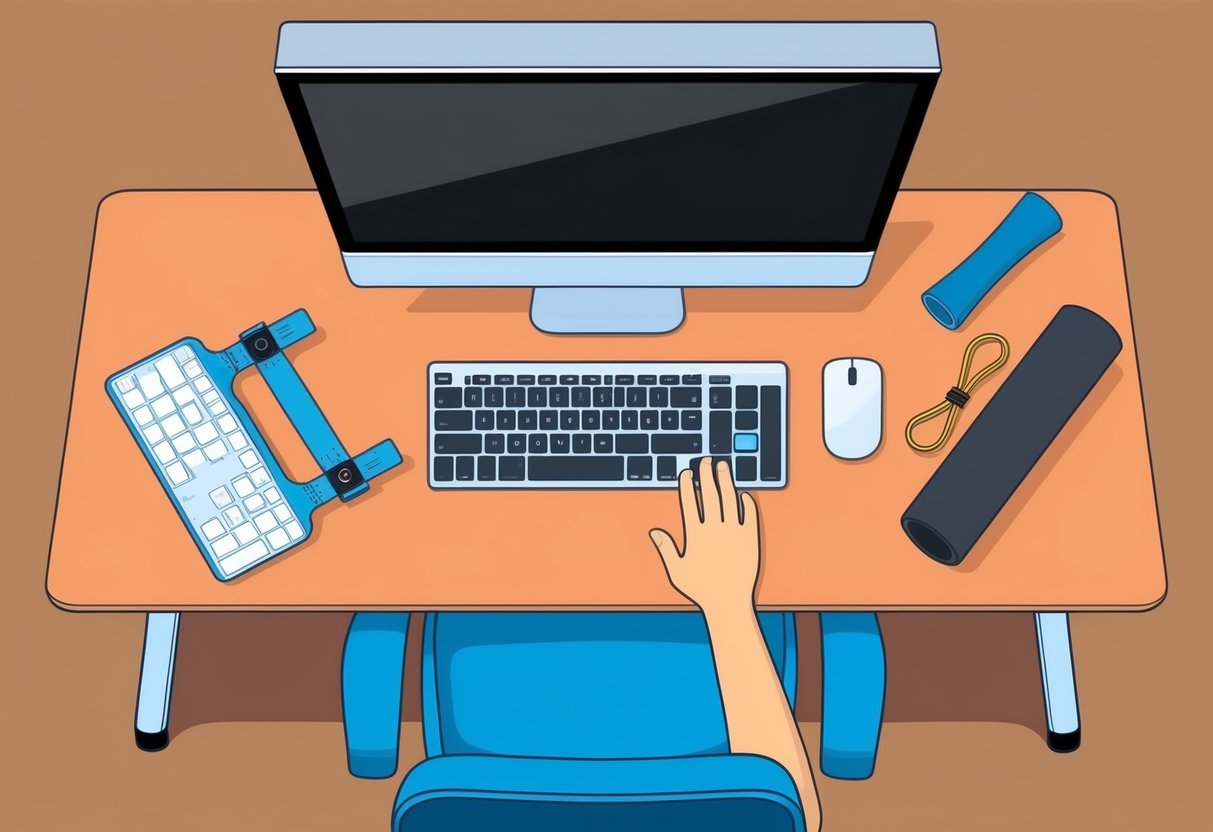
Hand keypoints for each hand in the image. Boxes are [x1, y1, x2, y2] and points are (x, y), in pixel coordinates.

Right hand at [649, 457, 760, 617]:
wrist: (728, 603)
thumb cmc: (701, 589)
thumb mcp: (677, 570)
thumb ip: (666, 548)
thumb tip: (654, 531)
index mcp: (695, 535)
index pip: (689, 501)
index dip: (687, 484)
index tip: (687, 472)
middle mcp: (714, 529)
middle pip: (709, 494)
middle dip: (706, 474)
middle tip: (706, 460)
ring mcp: (733, 532)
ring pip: (729, 498)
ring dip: (726, 480)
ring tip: (723, 467)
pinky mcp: (750, 538)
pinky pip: (749, 514)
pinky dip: (746, 502)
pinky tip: (743, 494)